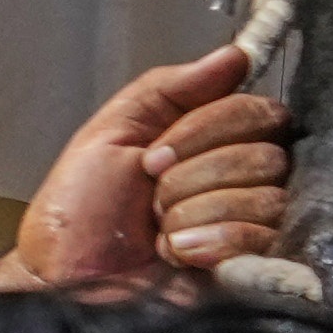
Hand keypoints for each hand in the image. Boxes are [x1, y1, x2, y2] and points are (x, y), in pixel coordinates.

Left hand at [11, 40, 291, 295]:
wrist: (66, 277)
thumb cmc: (81, 210)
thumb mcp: (112, 131)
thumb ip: (172, 88)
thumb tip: (236, 55)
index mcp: (215, 141)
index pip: (259, 110)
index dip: (204, 130)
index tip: (152, 155)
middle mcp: (245, 180)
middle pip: (266, 154)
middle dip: (192, 176)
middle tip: (151, 199)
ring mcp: (255, 226)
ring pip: (265, 196)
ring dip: (194, 212)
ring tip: (160, 231)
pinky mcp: (257, 268)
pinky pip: (262, 237)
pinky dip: (208, 243)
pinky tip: (178, 253)